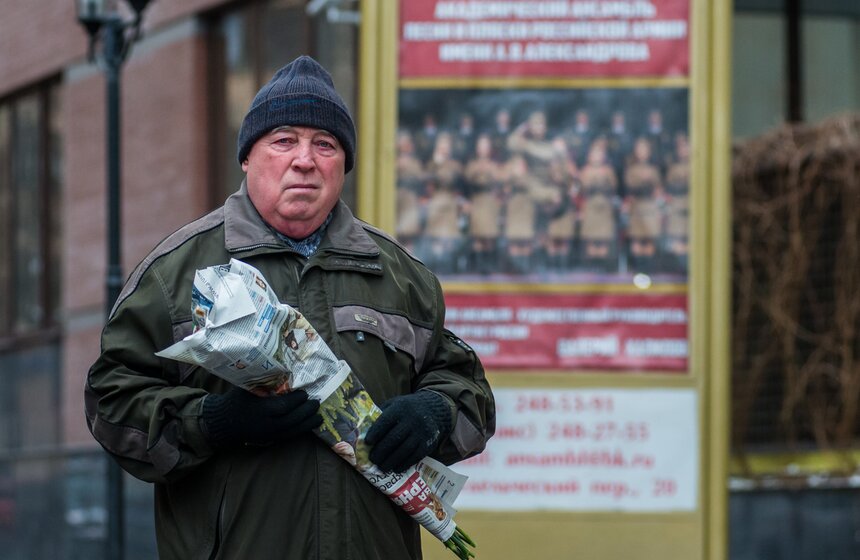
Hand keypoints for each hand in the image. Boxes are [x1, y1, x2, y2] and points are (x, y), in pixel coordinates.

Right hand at [201, 387, 321, 448]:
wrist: (223, 423)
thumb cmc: (236, 401)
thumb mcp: (247, 388)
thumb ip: (265, 382)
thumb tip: (284, 371)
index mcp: (260, 410)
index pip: (283, 406)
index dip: (297, 400)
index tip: (305, 393)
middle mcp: (266, 425)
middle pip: (291, 419)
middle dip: (306, 411)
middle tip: (317, 402)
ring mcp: (269, 435)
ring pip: (293, 431)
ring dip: (307, 423)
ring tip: (319, 415)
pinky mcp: (270, 440)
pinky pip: (289, 437)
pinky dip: (301, 431)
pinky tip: (310, 425)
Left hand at [365, 391, 452, 472]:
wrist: (434, 409)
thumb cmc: (406, 409)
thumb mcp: (394, 404)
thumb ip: (381, 414)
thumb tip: (363, 431)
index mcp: (400, 408)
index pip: (386, 421)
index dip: (375, 432)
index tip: (367, 442)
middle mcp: (412, 420)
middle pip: (394, 438)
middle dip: (381, 451)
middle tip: (372, 459)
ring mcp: (421, 432)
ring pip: (404, 449)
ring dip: (391, 461)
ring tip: (381, 467)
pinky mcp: (428, 443)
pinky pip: (415, 456)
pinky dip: (404, 464)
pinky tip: (396, 468)